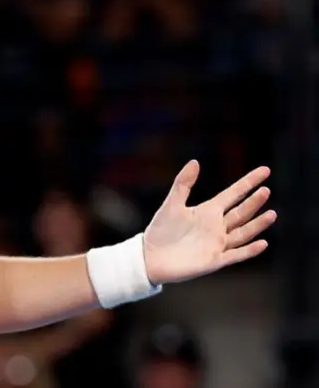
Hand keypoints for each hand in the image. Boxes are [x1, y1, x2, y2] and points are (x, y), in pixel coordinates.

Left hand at [143, 160, 275, 285]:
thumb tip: (195, 161)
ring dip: (257, 224)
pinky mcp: (214, 260)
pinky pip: (236, 254)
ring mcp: (217, 244)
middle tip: (266, 190)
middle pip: (241, 213)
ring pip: (243, 233)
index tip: (265, 170)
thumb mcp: (172, 204)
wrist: (150, 258)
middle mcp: (216, 227)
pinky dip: (249, 250)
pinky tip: (263, 243)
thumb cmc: (160, 231)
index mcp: (208, 211)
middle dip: (254, 202)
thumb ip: (183, 184)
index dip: (248, 182)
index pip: (234, 194)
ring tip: (271, 213)